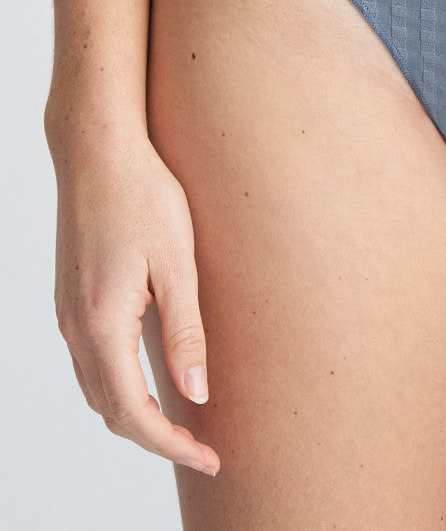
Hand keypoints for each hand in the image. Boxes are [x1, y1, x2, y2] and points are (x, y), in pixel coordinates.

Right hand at [47, 118, 219, 476]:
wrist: (99, 153)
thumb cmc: (144, 198)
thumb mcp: (178, 263)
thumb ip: (186, 332)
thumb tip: (196, 395)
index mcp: (103, 324)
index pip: (134, 413)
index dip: (172, 445)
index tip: (211, 458)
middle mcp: (76, 328)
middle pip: (111, 411)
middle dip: (156, 438)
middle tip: (206, 446)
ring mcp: (68, 314)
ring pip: (98, 390)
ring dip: (137, 415)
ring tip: (185, 421)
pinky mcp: (72, 299)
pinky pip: (92, 363)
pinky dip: (121, 385)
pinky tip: (153, 376)